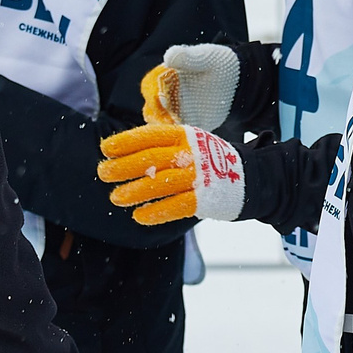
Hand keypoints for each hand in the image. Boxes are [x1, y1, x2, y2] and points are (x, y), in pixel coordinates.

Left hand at [98, 123, 247, 223]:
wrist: (248, 177)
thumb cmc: (206, 160)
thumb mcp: (188, 142)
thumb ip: (160, 144)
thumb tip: (120, 150)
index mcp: (185, 136)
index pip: (151, 136)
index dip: (127, 141)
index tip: (106, 148)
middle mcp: (192, 153)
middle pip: (153, 159)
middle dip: (124, 166)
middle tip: (103, 173)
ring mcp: (200, 176)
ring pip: (163, 183)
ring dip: (136, 191)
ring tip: (116, 198)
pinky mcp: (207, 198)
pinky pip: (178, 205)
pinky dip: (157, 212)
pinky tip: (139, 216)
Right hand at [140, 43, 240, 131]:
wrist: (238, 79)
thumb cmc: (217, 63)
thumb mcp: (203, 57)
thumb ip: (187, 57)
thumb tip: (169, 57)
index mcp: (165, 77)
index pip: (149, 86)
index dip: (152, 92)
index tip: (160, 97)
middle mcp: (166, 96)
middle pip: (152, 109)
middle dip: (156, 115)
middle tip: (168, 119)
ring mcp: (177, 112)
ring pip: (162, 125)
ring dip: (166, 129)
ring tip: (177, 130)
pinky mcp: (190, 124)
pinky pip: (180, 134)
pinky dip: (180, 137)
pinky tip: (187, 139)